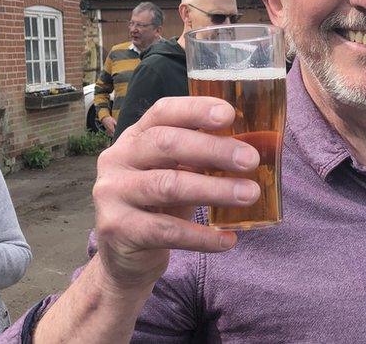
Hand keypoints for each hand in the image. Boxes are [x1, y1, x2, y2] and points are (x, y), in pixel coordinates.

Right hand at [91, 96, 260, 291]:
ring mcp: (113, 193)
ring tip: (250, 195)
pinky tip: (228, 240)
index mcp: (135, 137)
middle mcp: (118, 159)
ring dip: (214, 189)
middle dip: (212, 149)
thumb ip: (200, 158)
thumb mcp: (175, 173)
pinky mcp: (118, 229)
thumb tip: (253, 149)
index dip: (195, 109)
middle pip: (166, 143)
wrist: (123, 256)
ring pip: (168, 186)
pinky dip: (202, 236)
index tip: (229, 114)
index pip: (163, 112)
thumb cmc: (158, 205)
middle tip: (251, 160)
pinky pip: (167, 231)